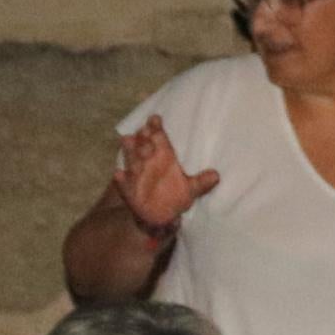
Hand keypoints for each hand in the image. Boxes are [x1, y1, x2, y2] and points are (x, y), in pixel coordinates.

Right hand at [112, 118, 217, 238]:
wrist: (157, 216)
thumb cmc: (174, 196)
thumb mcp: (189, 190)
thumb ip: (201, 183)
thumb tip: (216, 176)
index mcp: (164, 157)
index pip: (159, 138)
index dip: (156, 128)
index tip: (155, 119)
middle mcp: (148, 162)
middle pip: (144, 145)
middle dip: (143, 138)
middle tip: (144, 130)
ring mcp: (136, 174)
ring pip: (131, 159)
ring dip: (130, 151)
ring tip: (128, 140)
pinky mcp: (128, 189)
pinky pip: (122, 183)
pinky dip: (121, 179)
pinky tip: (119, 174)